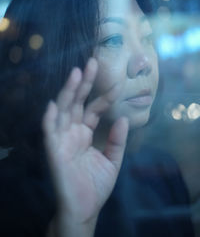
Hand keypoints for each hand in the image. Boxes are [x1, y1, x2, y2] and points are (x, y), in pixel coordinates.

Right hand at [43, 58, 128, 223]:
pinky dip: (50, 119)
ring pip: (63, 111)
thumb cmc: (95, 185)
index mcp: (86, 132)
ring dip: (68, 93)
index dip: (105, 96)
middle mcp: (73, 132)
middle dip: (84, 83)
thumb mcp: (112, 161)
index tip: (117, 82)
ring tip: (75, 73)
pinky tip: (54, 104)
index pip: (94, 109)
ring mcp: (62, 139)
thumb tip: (123, 118)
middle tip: (91, 62)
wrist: (85, 210)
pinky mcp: (53, 151)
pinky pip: (49, 133)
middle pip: (77, 103)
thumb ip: (117, 141)